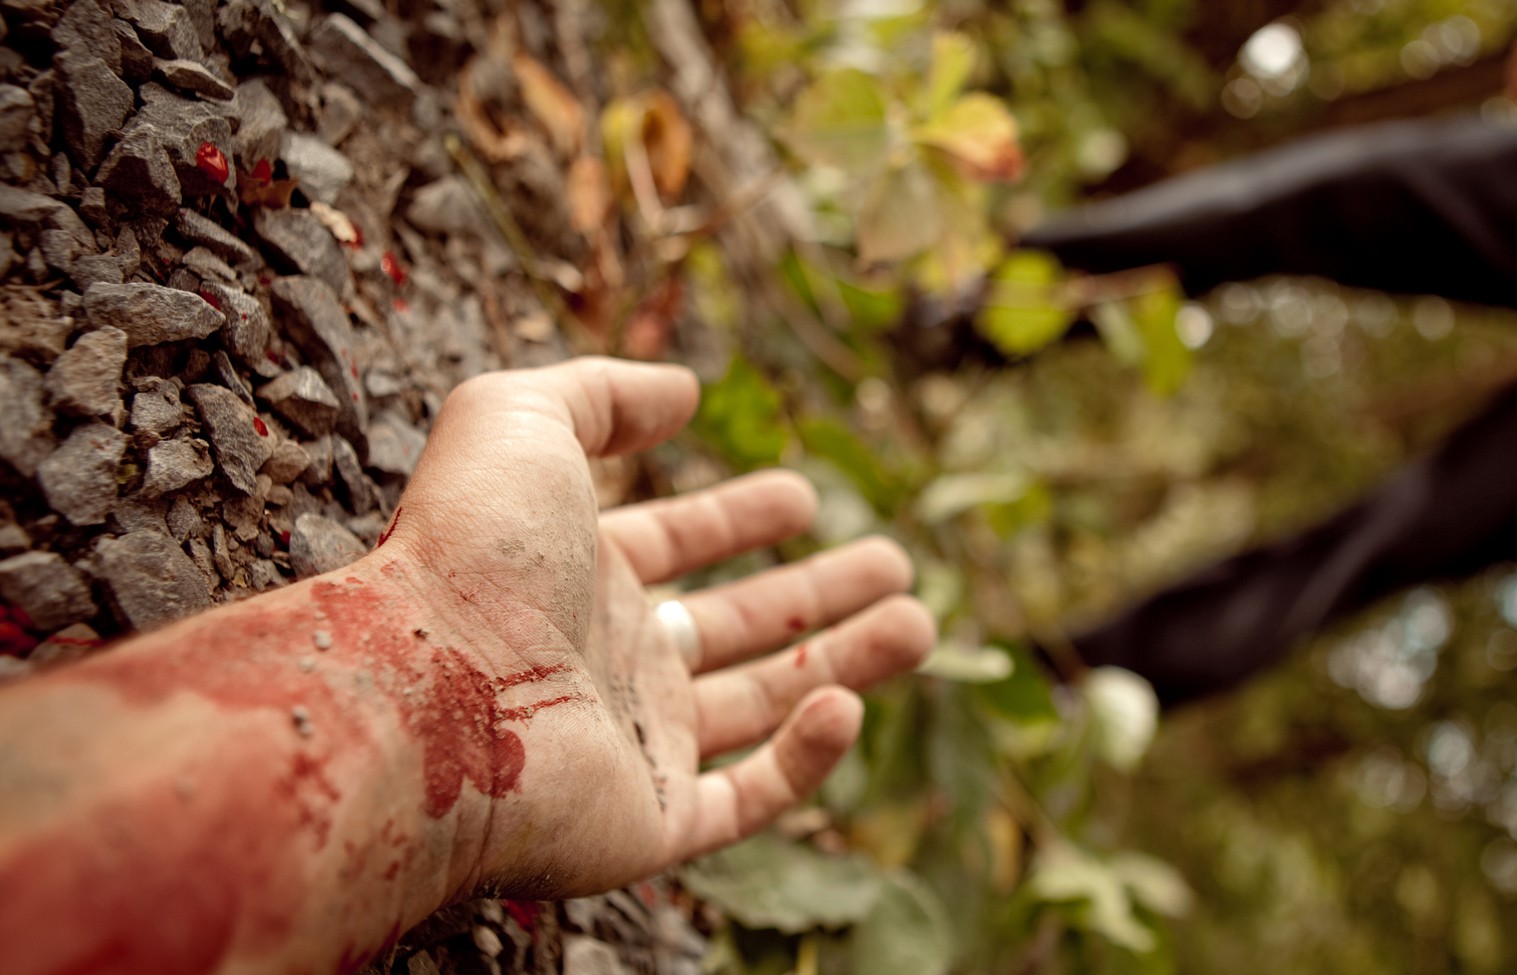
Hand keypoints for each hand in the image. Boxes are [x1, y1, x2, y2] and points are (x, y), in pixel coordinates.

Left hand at [382, 356, 935, 895]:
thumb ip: (600, 393)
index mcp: (575, 575)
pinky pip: (749, 796)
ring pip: (763, 705)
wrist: (423, 696)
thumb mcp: (518, 420)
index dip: (737, 517)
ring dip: (845, 661)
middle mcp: (607, 661)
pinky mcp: (651, 822)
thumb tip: (684, 394)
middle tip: (894, 564)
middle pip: (735, 625)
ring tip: (919, 625)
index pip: (672, 544)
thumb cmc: (464, 552)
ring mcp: (632, 745)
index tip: (803, 496)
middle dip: (818, 593)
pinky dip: (807, 754)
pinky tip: (844, 702)